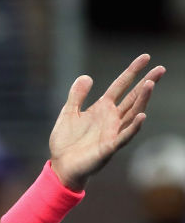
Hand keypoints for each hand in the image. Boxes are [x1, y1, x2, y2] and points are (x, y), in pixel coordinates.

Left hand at [50, 54, 164, 190]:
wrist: (61, 166)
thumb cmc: (66, 142)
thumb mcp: (68, 114)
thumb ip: (76, 96)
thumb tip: (86, 76)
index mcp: (102, 108)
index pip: (121, 85)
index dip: (132, 71)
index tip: (146, 57)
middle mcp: (112, 118)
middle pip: (133, 97)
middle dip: (147, 83)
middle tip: (160, 69)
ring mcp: (113, 132)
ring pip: (132, 114)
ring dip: (142, 100)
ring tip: (150, 85)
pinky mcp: (109, 148)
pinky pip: (124, 136)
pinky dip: (133, 127)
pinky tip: (142, 116)